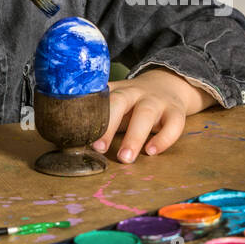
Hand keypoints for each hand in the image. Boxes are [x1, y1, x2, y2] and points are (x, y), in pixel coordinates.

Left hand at [92, 69, 212, 162]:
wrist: (169, 85)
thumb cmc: (134, 102)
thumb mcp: (117, 101)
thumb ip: (98, 113)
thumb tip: (68, 134)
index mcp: (116, 91)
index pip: (100, 100)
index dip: (90, 117)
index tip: (81, 136)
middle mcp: (135, 93)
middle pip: (120, 102)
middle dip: (108, 126)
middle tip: (99, 149)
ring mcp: (157, 101)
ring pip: (146, 114)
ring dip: (134, 137)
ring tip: (125, 158)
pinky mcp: (176, 112)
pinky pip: (173, 125)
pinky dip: (164, 139)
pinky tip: (152, 152)